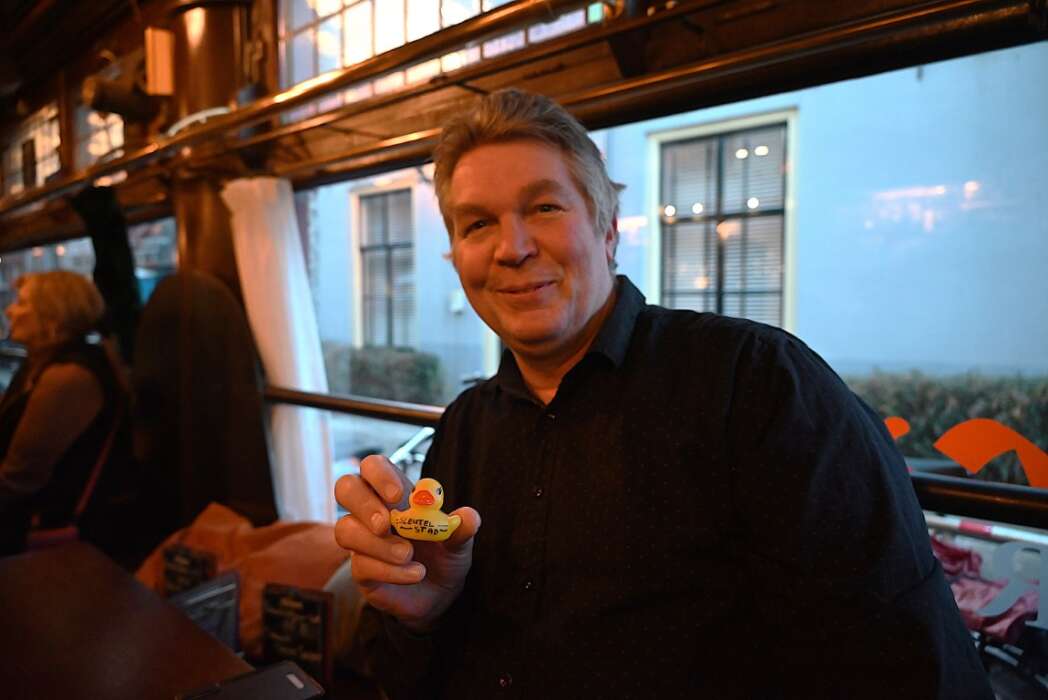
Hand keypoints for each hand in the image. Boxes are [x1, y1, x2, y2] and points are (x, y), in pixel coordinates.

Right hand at [334, 455, 480, 632]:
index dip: (379, 474)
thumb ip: (461, 529)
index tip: (397, 495)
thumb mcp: (458, 543)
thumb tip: (469, 517)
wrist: (439, 594)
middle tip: (386, 524)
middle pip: (346, 488)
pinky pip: (361, 565)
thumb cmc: (444, 556)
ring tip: (409, 555)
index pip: (373, 467)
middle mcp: (373, 512)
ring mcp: (363, 541)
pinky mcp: (361, 570)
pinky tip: (414, 573)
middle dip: (363, 504)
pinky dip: (390, 570)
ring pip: (346, 530)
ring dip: (378, 545)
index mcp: (396, 494)